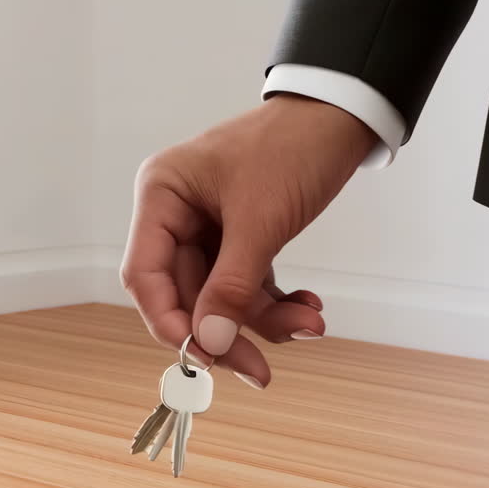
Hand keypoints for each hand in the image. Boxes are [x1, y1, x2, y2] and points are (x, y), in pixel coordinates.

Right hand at [120, 94, 376, 387]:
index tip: (203, 357)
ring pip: (222, 296)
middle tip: (258, 369)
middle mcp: (177, 212)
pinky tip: (308, 309)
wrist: (343, 118)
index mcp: (162, 194)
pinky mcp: (242, 236)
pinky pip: (248, 285)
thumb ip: (231, 285)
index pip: (145, 274)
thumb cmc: (293, 147)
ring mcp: (210, 226)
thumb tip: (210, 342)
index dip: (170, 321)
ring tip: (310, 324)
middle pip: (186, 293)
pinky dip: (276, 303)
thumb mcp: (260, 220)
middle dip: (229, 329)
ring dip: (263, 319)